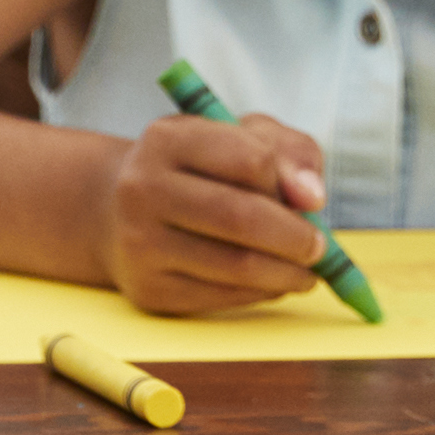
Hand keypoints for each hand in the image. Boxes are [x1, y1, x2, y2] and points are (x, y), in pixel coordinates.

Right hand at [97, 107, 338, 315]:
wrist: (115, 212)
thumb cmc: (196, 170)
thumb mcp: (238, 137)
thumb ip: (288, 151)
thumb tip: (312, 197)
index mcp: (167, 138)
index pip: (251, 159)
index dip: (292, 184)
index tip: (314, 200)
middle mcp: (143, 187)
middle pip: (241, 218)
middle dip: (297, 238)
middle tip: (319, 248)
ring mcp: (139, 242)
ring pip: (237, 266)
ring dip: (288, 273)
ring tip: (306, 270)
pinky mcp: (148, 288)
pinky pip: (222, 297)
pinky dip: (262, 293)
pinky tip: (272, 281)